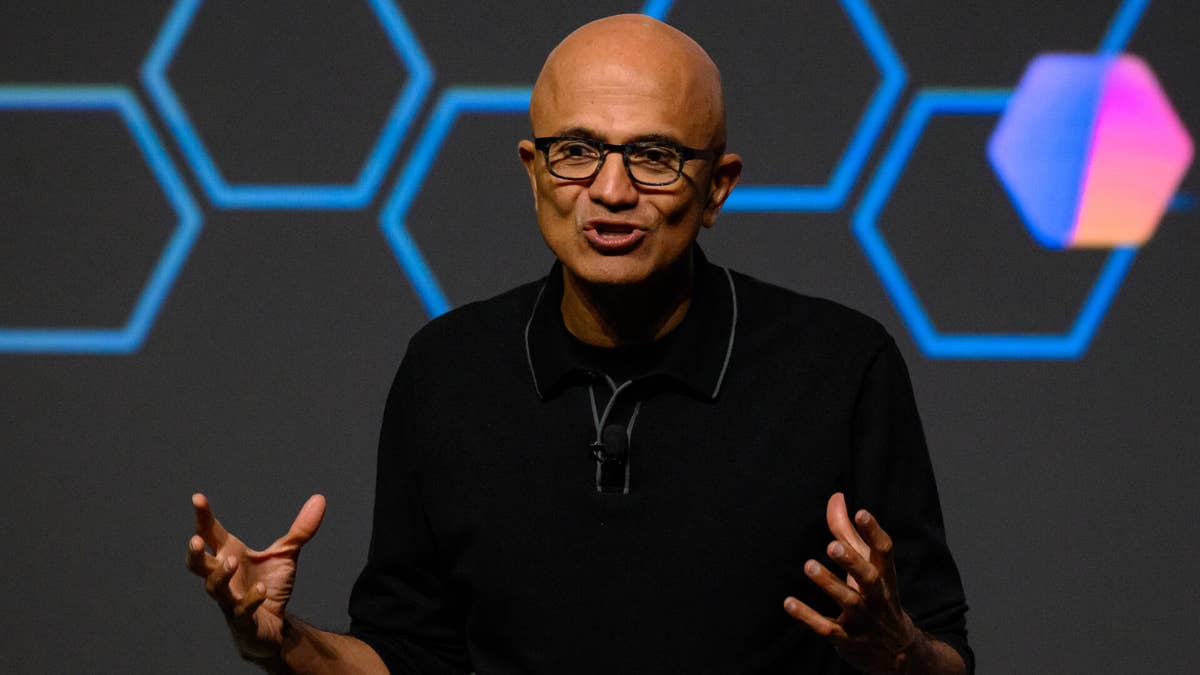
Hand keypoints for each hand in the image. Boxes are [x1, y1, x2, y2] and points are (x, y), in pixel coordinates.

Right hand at [185, 492, 325, 662]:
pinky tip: (262, 589)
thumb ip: (300, 530)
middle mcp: (225, 578)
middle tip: (195, 540)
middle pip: (198, 565)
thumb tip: (320, 499)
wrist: (274, 626)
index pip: (210, 535)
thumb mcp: (286, 555)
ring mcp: (230, 600)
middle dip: (194, 553)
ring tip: (232, 561)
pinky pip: (241, 610)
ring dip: (221, 574)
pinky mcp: (243, 620)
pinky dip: (251, 599)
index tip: (198, 497)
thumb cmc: (270, 586)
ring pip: (214, 588)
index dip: (203, 517)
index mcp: (230, 555)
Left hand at [783, 493, 919, 673]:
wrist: (896, 652)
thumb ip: (848, 532)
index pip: (884, 551)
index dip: (874, 532)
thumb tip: (836, 497)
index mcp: (884, 575)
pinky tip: (789, 603)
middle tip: (832, 545)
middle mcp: (878, 597)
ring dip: (829, 584)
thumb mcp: (867, 565)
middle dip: (852, 561)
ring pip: (848, 601)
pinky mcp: (848, 638)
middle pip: (868, 578)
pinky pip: (828, 628)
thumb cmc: (875, 595)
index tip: (862, 512)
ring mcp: (864, 619)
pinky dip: (808, 617)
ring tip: (809, 566)